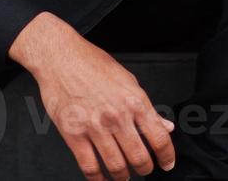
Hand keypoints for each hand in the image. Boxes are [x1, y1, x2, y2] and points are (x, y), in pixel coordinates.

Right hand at [10, 12, 175, 179]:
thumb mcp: (128, 80)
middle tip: (145, 170)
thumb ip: (146, 107)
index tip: (167, 163)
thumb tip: (165, 126)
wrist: (60, 57)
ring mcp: (95, 127)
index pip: (159, 138)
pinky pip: (89, 166)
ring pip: (116, 166)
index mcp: (135, 101)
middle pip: (139, 157)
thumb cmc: (93, 64)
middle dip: (145, 169)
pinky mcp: (73, 134)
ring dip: (123, 176)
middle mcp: (117, 116)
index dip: (167, 156)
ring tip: (124, 176)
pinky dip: (98, 179)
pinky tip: (101, 179)